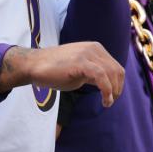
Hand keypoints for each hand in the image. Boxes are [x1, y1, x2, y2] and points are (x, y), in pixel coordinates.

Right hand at [0, 42, 124, 107]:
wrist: (34, 65)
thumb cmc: (55, 70)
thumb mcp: (80, 70)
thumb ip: (94, 74)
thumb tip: (107, 84)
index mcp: (95, 48)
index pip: (115, 67)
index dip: (118, 84)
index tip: (112, 97)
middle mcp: (93, 48)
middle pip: (117, 70)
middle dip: (117, 89)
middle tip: (110, 102)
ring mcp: (87, 54)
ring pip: (111, 73)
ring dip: (113, 91)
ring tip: (107, 103)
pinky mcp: (80, 62)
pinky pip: (101, 76)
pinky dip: (107, 90)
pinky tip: (104, 100)